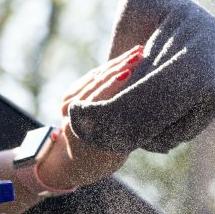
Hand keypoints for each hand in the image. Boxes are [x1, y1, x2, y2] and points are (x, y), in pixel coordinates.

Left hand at [38, 45, 144, 189]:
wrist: (76, 162)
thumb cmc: (104, 158)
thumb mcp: (118, 148)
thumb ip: (126, 127)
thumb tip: (147, 106)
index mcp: (80, 125)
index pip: (99, 97)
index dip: (115, 83)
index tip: (131, 70)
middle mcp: (70, 111)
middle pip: (97, 82)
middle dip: (120, 66)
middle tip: (140, 53)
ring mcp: (67, 101)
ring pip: (95, 76)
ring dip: (117, 63)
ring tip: (137, 51)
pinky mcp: (69, 94)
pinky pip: (91, 77)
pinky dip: (108, 67)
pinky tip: (124, 58)